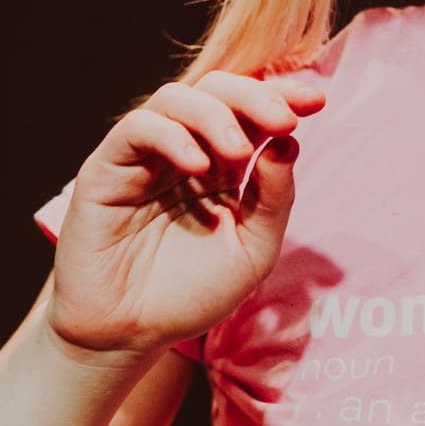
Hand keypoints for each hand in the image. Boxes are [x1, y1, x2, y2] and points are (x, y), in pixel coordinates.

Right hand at [50, 72, 325, 355]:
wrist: (131, 336)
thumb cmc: (191, 295)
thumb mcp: (252, 251)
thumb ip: (273, 198)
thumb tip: (287, 142)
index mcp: (224, 164)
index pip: (252, 109)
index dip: (284, 94)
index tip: (317, 101)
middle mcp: (186, 150)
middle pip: (218, 88)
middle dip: (256, 95)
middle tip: (284, 120)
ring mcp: (145, 157)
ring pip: (176, 97)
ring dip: (215, 115)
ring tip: (239, 153)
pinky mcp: (107, 169)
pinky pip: (136, 129)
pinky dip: (171, 136)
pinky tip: (197, 164)